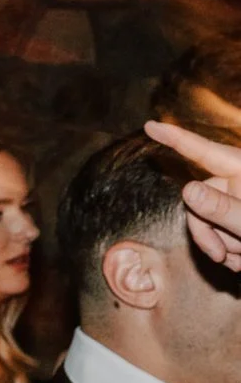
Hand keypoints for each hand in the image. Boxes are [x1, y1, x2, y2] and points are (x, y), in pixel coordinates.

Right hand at [144, 120, 240, 273]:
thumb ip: (222, 209)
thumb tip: (187, 190)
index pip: (202, 151)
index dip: (174, 138)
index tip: (149, 125)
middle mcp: (240, 180)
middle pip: (198, 199)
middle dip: (205, 231)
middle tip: (219, 257)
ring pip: (208, 219)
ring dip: (221, 244)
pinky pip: (220, 230)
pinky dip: (229, 249)